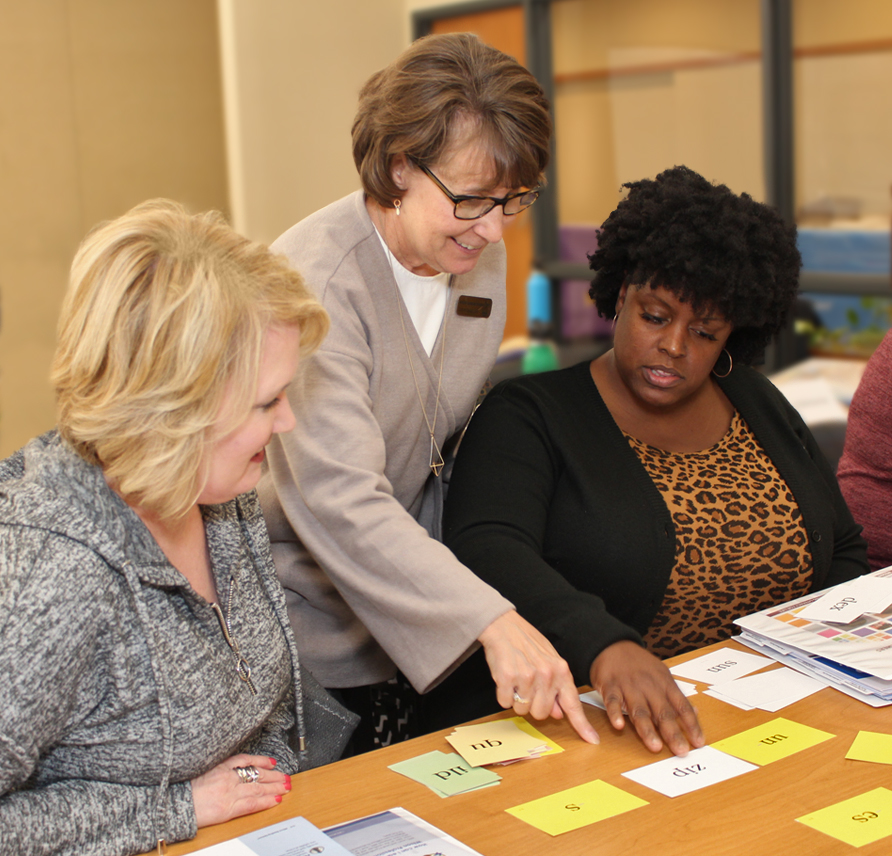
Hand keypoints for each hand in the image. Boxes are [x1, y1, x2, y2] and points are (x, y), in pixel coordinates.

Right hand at [191, 754, 290, 827]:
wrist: (172, 806)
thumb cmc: (181, 790)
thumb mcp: (198, 771)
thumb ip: (215, 770)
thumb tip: (228, 772)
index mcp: (219, 766)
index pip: (246, 760)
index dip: (261, 760)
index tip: (271, 762)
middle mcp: (226, 778)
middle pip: (256, 774)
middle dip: (273, 775)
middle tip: (286, 776)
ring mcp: (229, 793)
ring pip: (258, 788)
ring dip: (274, 787)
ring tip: (286, 786)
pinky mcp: (227, 809)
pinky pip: (251, 804)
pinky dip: (265, 801)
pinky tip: (275, 799)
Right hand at [477, 610, 598, 743]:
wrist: (504, 625)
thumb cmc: (527, 643)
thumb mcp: (548, 661)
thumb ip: (555, 687)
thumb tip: (558, 713)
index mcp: (561, 670)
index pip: (573, 704)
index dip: (582, 725)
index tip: (592, 741)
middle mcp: (546, 675)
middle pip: (542, 714)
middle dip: (533, 705)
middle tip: (527, 685)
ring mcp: (527, 677)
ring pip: (523, 710)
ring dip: (517, 700)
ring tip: (516, 678)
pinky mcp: (507, 678)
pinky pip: (505, 702)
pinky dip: (503, 694)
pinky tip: (505, 677)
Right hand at [589, 640, 704, 755]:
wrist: (612, 644)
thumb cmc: (639, 663)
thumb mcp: (662, 674)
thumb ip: (676, 695)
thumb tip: (694, 712)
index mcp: (664, 682)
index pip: (682, 705)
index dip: (691, 724)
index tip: (698, 742)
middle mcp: (649, 685)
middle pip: (662, 711)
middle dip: (672, 732)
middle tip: (680, 750)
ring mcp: (629, 685)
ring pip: (639, 710)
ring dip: (647, 729)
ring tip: (655, 746)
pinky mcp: (610, 686)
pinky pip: (612, 701)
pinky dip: (615, 713)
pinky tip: (618, 725)